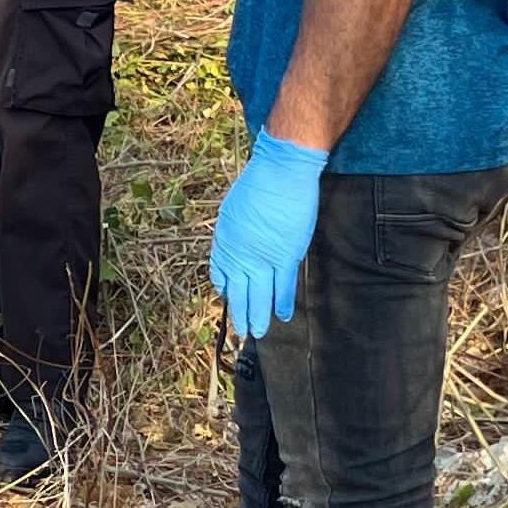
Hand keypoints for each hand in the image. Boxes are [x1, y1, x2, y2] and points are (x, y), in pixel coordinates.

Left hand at [208, 131, 331, 340]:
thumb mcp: (232, 211)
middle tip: (240, 332)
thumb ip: (233, 232)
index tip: (229, 298)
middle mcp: (240, 256)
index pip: (222, 276)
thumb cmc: (257, 185)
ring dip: (258, 317)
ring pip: (260, 297)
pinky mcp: (286, 257)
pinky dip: (282, 302)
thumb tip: (235, 244)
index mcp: (225, 244)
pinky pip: (284, 287)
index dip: (226, 290)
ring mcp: (263, 259)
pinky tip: (281, 315)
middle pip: (239, 293)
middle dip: (240, 314)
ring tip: (256, 333)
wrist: (280, 174)